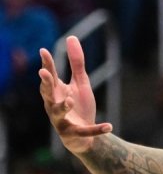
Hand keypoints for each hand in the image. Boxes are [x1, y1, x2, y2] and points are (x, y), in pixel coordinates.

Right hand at [39, 36, 111, 153]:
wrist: (85, 135)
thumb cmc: (79, 106)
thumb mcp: (81, 83)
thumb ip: (76, 63)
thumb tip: (71, 37)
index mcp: (57, 92)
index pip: (51, 76)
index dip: (47, 64)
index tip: (43, 51)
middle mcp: (54, 105)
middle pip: (47, 94)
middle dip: (45, 84)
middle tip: (43, 73)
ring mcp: (62, 121)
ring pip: (58, 113)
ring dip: (63, 106)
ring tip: (70, 100)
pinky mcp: (74, 134)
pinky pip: (85, 131)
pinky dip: (97, 129)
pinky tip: (109, 126)